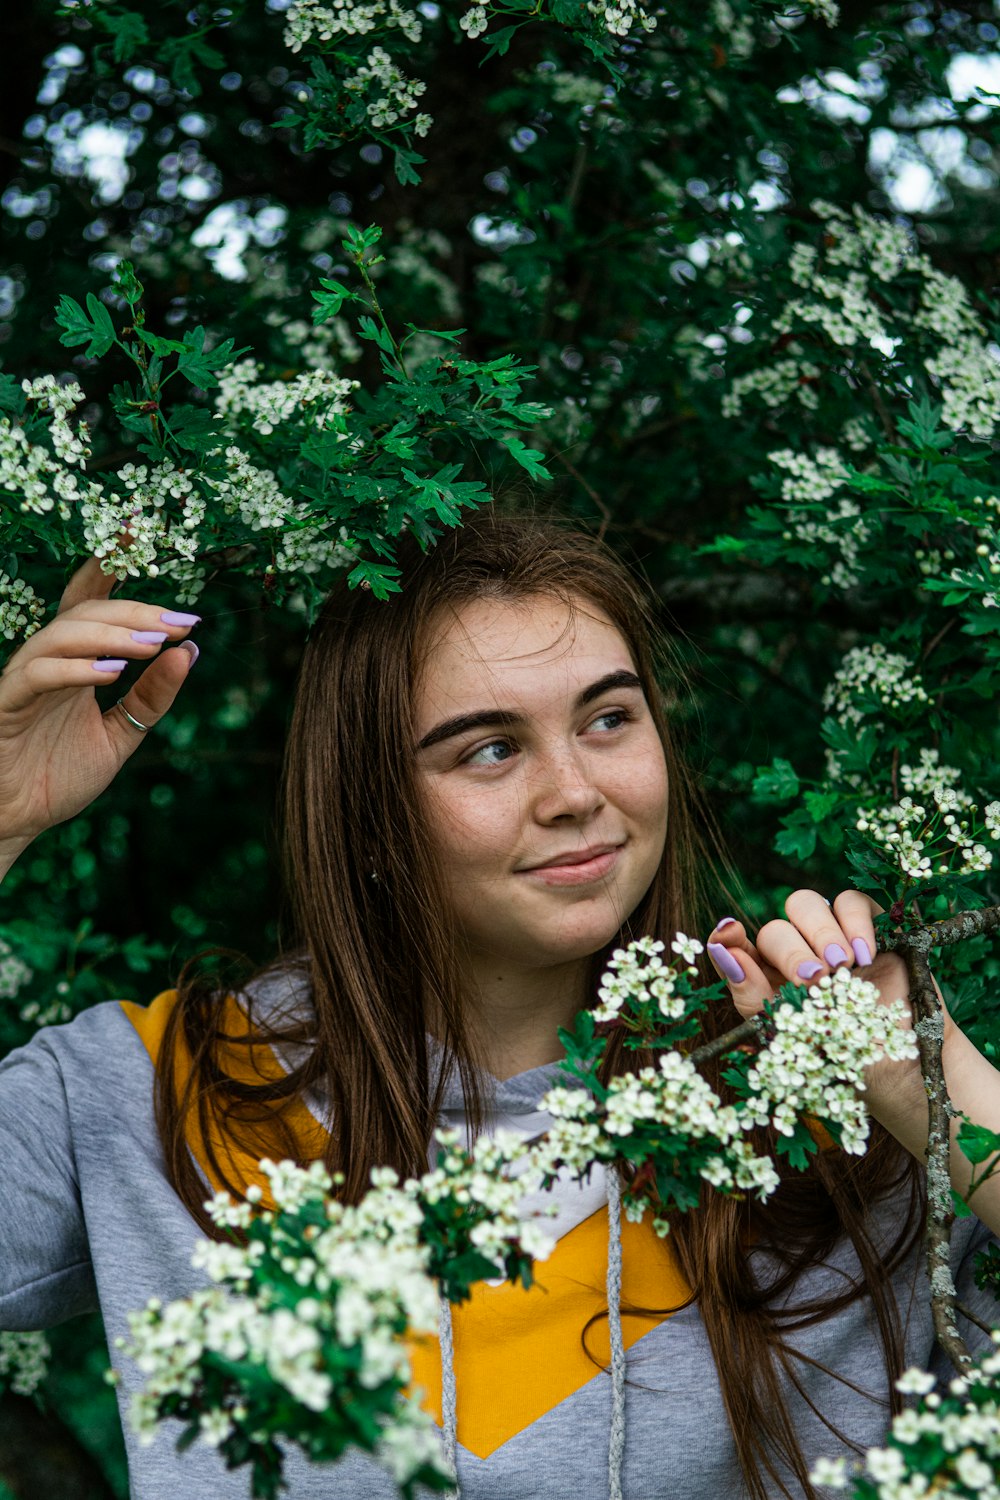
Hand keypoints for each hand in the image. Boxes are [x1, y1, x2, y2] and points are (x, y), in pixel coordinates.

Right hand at [0, 556, 199, 853]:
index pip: (92, 599)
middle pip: (85, 612)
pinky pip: (36, 675)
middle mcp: (47, 660)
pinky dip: (74, 670)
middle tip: (180, 621)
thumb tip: (190, 653)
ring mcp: (23, 679)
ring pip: (61, 635)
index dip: (111, 562)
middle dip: (135, 610)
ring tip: (153, 643)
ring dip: (111, 635)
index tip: (142, 530)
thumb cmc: (58, 775)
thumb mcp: (121, 735)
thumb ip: (151, 697)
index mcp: (75, 660)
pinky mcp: (6, 704)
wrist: (16, 821)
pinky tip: (111, 673)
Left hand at [705, 886, 955, 1050]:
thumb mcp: (790, 1036)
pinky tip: (865, 955)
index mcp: (766, 980)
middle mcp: (795, 954)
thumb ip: (751, 995)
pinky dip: (855, 923)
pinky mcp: (868, 927)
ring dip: (820, 933)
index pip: (735, 948)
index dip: (728, 939)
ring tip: (841, 967)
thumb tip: (720, 951)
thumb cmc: (843, 1058)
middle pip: (775, 928)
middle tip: (814, 980)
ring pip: (805, 903)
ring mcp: (830, 937)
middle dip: (792, 953)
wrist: (904, 1068)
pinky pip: (850, 901)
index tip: (728, 935)